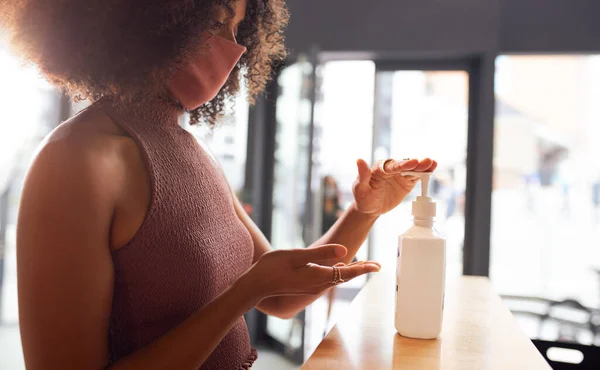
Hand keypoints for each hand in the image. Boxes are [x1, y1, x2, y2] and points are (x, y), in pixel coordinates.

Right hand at [244, 244, 379, 298]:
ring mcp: (311, 287)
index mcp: (318, 276)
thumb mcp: (296, 255)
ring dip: (350, 272)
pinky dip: (337, 273)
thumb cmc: (272, 267)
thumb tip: (345, 251)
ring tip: (363, 265)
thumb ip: (320, 253)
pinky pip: (327, 279)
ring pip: (336, 278)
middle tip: (377, 265)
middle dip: (360, 270)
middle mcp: (317, 285)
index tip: (378, 266)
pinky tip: (338, 267)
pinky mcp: (305, 286)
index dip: (363, 268)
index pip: (347, 273)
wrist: (255, 286)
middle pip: (344, 277)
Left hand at [352, 158, 437, 216]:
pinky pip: (416, 176)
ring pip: (413, 169)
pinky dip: (424, 173)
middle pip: (405, 165)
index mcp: (380, 168)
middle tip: (427, 161)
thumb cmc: (363, 198)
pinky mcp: (407, 182)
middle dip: (416, 163)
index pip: (393, 165)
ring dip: (423, 166)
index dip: (403, 164)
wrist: (370, 209)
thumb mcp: (360, 188)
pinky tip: (432, 169)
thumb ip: (362, 175)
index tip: (413, 162)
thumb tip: (359, 160)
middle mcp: (391, 169)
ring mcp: (400, 175)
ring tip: (433, 163)